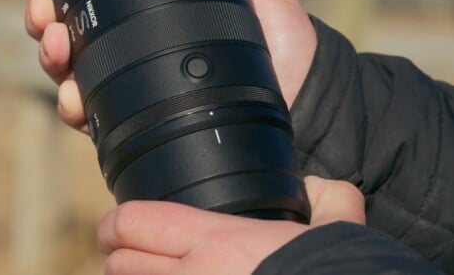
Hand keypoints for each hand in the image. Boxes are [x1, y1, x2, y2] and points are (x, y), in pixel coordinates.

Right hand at [22, 0, 316, 130]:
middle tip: (43, 8)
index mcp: (150, 10)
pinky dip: (73, 105)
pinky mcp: (138, 123)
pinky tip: (75, 96)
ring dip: (49, 56)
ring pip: (68, 70)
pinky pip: (92, 117)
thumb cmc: (281, 45)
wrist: (301, 105)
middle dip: (41, 16)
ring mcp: (131, 85)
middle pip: (64, 28)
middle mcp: (133, 47)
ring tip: (58, 43)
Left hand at [97, 176, 364, 274]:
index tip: (116, 228)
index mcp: (218, 240)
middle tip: (127, 257)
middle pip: (121, 265)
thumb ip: (328, 201)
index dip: (117, 224)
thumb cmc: (336, 273)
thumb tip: (319, 187)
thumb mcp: (337, 232)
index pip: (135, 221)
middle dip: (121, 260)